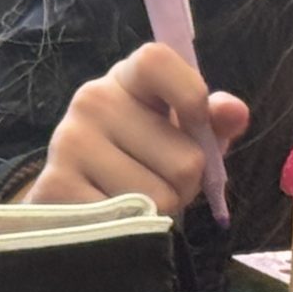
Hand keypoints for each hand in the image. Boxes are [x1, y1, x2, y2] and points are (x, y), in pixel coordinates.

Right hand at [21, 42, 250, 217]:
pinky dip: (131, 229)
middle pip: (185, 160)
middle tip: (158, 180)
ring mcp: (70, 141)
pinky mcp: (57, 185)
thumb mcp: (180, 134)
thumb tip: (236, 111)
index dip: (190, 97)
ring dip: (159, 210)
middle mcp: (93, 101)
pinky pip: (129, 221)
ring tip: (134, 200)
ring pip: (160, 197)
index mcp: (126, 79)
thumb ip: (213, 122)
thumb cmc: (138, 159)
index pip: (157, 62)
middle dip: (185, 185)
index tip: (195, 126)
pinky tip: (112, 215)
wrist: (72, 198)